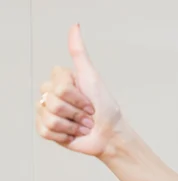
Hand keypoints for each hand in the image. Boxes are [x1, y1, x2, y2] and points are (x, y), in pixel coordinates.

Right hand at [35, 24, 124, 157]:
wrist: (110, 134)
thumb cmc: (105, 107)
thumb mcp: (92, 77)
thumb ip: (79, 54)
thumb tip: (75, 26)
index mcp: (61, 80)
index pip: (59, 85)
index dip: (77, 96)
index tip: (90, 100)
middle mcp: (51, 93)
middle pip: (53, 100)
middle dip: (76, 111)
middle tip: (88, 115)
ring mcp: (47, 111)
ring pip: (49, 116)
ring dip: (73, 125)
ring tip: (84, 125)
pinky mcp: (46, 129)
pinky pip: (45, 130)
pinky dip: (64, 135)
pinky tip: (74, 133)